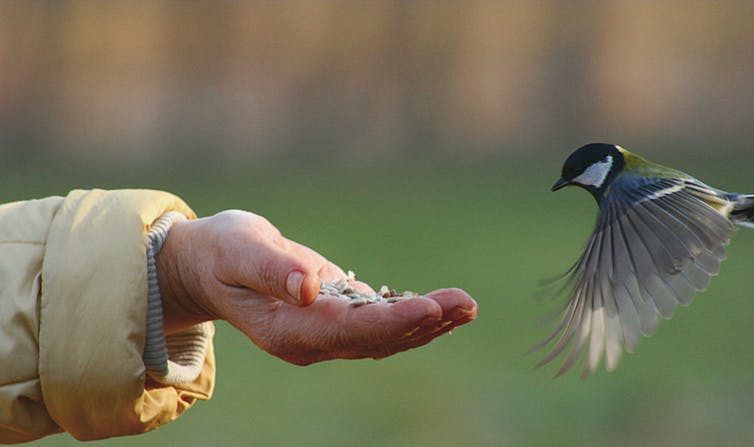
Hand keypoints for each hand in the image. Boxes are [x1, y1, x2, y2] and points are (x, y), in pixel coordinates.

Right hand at [156, 210, 477, 364]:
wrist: (213, 267)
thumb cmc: (222, 253)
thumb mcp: (238, 252)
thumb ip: (270, 270)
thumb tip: (308, 287)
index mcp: (286, 330)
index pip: (346, 331)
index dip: (389, 322)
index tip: (429, 308)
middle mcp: (311, 341)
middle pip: (375, 340)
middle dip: (422, 323)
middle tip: (464, 303)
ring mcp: (326, 335)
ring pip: (385, 337)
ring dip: (428, 323)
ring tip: (466, 305)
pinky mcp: (338, 319)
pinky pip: (382, 324)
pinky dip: (415, 316)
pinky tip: (447, 307)